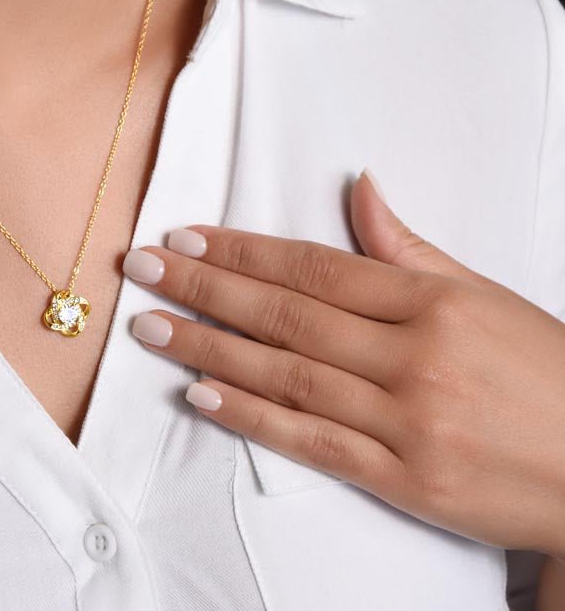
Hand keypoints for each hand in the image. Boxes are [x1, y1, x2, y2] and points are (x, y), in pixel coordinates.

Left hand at [122, 170, 564, 560]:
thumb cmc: (546, 375)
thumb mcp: (485, 296)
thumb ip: (409, 248)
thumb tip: (358, 187)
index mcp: (432, 303)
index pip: (314, 267)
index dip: (243, 251)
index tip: (187, 237)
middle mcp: (413, 358)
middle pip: (286, 314)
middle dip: (204, 288)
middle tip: (142, 267)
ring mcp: (405, 421)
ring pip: (286, 374)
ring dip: (209, 347)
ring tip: (150, 326)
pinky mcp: (402, 479)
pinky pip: (312, 441)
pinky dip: (251, 416)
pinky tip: (199, 394)